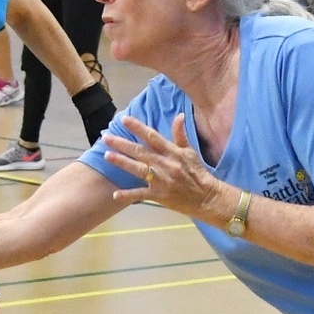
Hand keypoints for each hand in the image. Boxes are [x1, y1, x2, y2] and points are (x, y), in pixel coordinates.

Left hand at [99, 113, 224, 217]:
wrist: (207, 198)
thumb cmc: (198, 174)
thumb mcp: (190, 152)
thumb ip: (181, 135)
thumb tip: (178, 115)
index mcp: (172, 152)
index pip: (153, 136)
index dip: (138, 127)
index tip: (124, 119)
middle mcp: (165, 164)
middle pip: (141, 152)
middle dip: (122, 144)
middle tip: (106, 137)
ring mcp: (161, 181)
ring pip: (138, 169)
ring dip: (122, 162)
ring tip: (107, 155)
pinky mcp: (159, 196)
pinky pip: (141, 194)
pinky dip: (128, 195)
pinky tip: (115, 194)